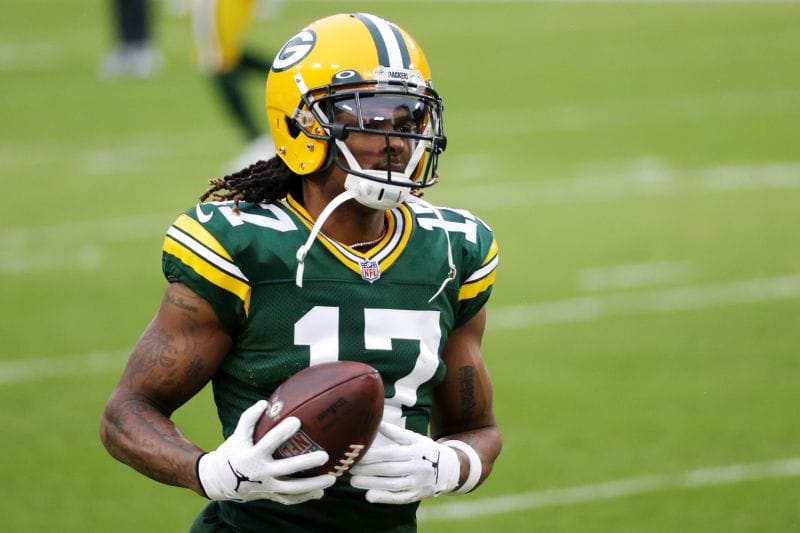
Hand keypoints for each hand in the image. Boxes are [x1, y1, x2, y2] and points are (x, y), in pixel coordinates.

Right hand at [197, 400, 335, 503]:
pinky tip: (321, 492)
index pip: (269, 442)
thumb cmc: (234, 452)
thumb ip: (249, 419)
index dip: (282, 432)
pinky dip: (305, 497)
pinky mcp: (270, 496)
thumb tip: (264, 403)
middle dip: (306, 463)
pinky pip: (290, 499)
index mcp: (251, 456)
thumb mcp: (238, 435)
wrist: (220, 481)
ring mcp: (267, 487)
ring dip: (313, 485)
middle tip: (325, 456)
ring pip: (293, 489)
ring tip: (332, 479)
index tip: (297, 420)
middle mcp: (260, 473)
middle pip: (286, 469)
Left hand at [349, 422, 460, 503]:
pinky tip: (369, 496)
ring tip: (353, 481)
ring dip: (371, 483)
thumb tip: (378, 422)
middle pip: (388, 469)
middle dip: (367, 469)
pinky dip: (383, 498)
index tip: (356, 455)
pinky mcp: (415, 495)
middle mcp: (417, 467)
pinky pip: (398, 498)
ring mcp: (417, 483)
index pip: (389, 454)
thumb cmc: (425, 450)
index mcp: (415, 450)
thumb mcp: (414, 438)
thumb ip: (396, 433)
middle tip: (350, 467)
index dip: (371, 456)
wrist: (449, 469)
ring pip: (391, 484)